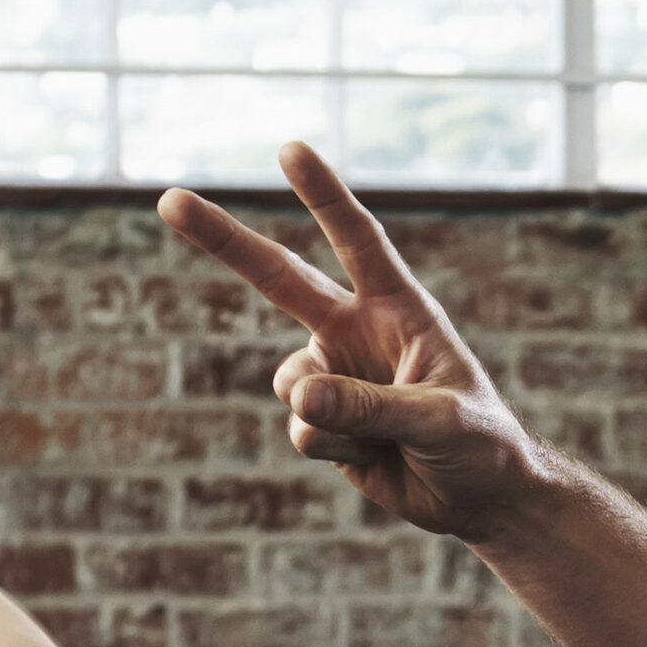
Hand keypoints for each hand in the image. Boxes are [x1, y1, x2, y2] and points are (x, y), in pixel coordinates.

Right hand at [158, 143, 542, 539]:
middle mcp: (355, 331)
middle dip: (223, 239)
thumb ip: (370, 405)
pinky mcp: (320, 422)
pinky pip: (304, 432)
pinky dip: (336, 451)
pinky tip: (377, 458)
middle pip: (278, 278)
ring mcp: (332, 376)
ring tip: (387, 437)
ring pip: (293, 386)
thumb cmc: (478, 442)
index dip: (324, 197)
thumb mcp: (437, 419)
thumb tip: (299, 395)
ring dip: (331, 417)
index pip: (358, 242)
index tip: (290, 150)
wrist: (477, 496)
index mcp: (398, 308)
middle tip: (168, 199)